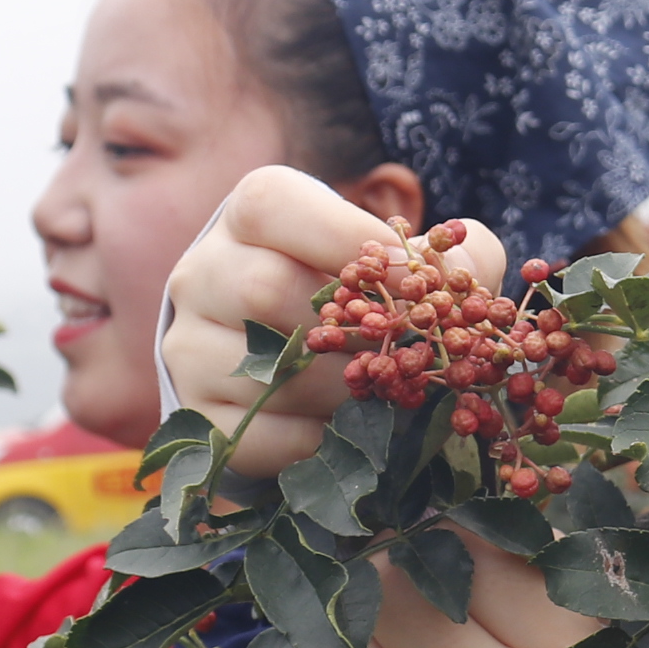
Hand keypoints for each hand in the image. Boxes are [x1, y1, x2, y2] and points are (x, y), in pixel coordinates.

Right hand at [161, 167, 505, 476]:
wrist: (285, 348)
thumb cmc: (356, 288)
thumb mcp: (398, 254)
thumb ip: (445, 254)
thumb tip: (460, 279)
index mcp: (251, 216)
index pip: (276, 206)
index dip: (345, 238)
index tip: (408, 276)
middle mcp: (202, 273)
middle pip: (264, 289)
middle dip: (351, 328)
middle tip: (407, 352)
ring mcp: (188, 346)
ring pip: (261, 367)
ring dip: (341, 391)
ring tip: (389, 396)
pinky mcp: (198, 413)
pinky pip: (254, 434)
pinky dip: (315, 441)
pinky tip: (350, 433)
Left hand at [340, 533, 604, 647]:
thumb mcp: (607, 642)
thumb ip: (543, 575)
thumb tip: (452, 509)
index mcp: (569, 645)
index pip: (471, 546)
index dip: (449, 529)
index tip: (441, 530)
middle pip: (403, 584)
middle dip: (397, 563)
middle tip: (400, 559)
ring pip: (362, 632)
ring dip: (367, 608)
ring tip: (388, 606)